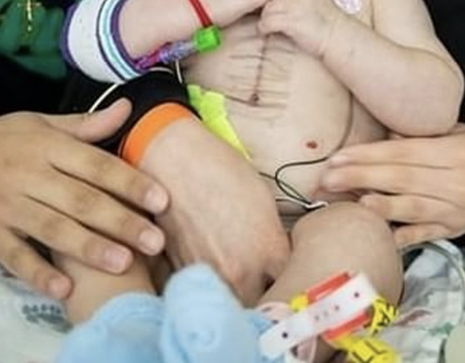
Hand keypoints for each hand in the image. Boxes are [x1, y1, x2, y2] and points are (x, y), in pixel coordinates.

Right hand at [0, 103, 171, 300]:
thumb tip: (127, 108)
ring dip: (89, 247)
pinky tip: (63, 288)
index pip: (94, 164)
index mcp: (43, 145)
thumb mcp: (34, 125)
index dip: (129, 183)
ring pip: (52, 228)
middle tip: (154, 242)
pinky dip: (38, 272)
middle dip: (120, 221)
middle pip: (80, 200)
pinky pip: (15, 256)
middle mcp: (26, 174)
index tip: (161, 201)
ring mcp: (5, 206)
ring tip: (122, 264)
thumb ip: (83, 126)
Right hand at [134, 118, 289, 300]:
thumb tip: (282, 258)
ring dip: (239, 297)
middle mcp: (239, 271)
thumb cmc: (219, 169)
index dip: (294, 281)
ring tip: (240, 281)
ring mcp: (208, 274)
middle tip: (267, 286)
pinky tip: (214, 271)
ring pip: (232, 304)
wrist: (171, 159)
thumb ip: (275, 239)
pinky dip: (211, 287)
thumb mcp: (263, 200)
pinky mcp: (182, 272)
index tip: (292, 277)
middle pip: (263, 305)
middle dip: (267, 298)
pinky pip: (205, 290)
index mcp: (267, 251)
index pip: (293, 285)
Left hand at [257, 0, 360, 53]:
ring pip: (267, 11)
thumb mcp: (315, 3)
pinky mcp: (290, 20)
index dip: (275, 3)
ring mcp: (294, 5)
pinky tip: (268, 33)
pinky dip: (264, 29)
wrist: (341, 40)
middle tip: (269, 22)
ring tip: (268, 28)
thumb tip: (274, 2)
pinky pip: (266, 22)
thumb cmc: (328, 26)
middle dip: (269, 12)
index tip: (276, 14)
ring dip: (265, 20)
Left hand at [318, 124, 464, 247]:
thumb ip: (426, 135)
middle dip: (359, 179)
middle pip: (400, 181)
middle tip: (326, 179)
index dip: (368, 156)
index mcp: (458, 154)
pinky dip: (398, 236)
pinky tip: (373, 234)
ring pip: (409, 210)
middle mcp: (457, 184)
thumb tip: (385, 137)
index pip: (404, 155)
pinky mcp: (455, 230)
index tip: (338, 157)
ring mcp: (456, 211)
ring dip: (373, 206)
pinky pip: (422, 235)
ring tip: (342, 203)